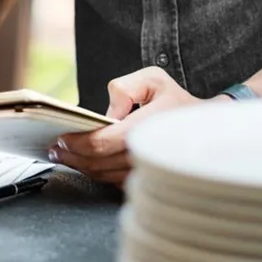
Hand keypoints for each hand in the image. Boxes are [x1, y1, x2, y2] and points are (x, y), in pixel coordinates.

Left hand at [47, 67, 206, 185]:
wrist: (206, 127)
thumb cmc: (175, 101)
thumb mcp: (153, 79)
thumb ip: (125, 87)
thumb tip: (108, 114)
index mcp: (151, 126)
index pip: (106, 142)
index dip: (79, 142)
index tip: (62, 137)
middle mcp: (151, 152)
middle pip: (102, 163)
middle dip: (74, 156)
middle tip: (55, 149)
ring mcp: (151, 170)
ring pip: (107, 176)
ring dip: (82, 167)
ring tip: (64, 156)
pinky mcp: (149, 180)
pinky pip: (116, 183)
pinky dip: (97, 174)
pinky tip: (84, 163)